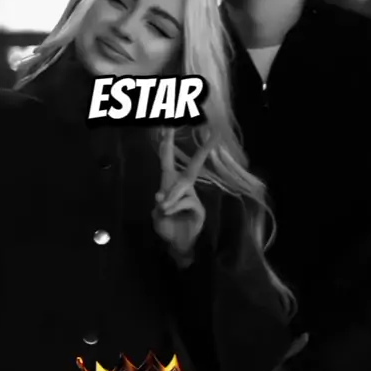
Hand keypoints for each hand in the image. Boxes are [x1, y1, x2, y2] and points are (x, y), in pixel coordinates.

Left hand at [152, 128, 213, 263]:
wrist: (176, 244)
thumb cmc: (166, 225)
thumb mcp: (157, 215)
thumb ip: (159, 205)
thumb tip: (161, 195)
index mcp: (170, 183)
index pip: (168, 160)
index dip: (168, 144)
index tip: (169, 127)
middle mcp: (184, 187)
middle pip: (194, 166)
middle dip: (202, 151)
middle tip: (214, 135)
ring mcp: (193, 197)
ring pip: (184, 186)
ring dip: (171, 197)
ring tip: (163, 208)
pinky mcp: (199, 208)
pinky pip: (186, 200)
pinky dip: (174, 207)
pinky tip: (168, 213)